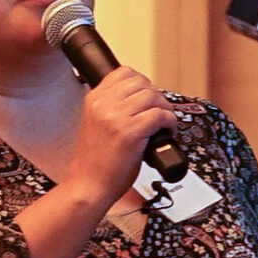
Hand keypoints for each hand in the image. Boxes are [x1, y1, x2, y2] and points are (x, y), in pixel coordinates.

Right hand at [62, 66, 178, 206]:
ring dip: (165, 108)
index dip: (142, 82)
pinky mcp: (130, 132)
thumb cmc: (95, 161)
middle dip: (156, 96)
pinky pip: (160, 115)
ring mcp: (116, 117)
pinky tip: (167, 132)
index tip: (148, 96)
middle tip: (159, 111)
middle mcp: (103, 105)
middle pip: (141, 82)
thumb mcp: (96, 124)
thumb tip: (141, 99)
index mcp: (94, 99)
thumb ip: (111, 108)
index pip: (124, 72)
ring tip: (164, 123)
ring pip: (153, 96)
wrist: (88, 185)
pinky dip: (170, 122)